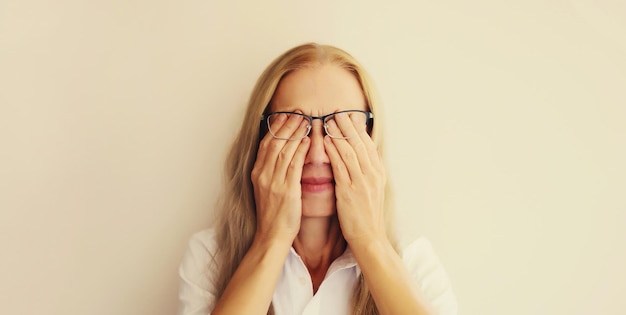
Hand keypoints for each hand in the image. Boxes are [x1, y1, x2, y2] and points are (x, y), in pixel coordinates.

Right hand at [251, 114, 309, 242]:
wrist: (272, 236)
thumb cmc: (274, 215)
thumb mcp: (268, 189)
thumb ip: (274, 172)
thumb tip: (283, 156)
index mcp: (258, 173)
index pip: (266, 143)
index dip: (275, 127)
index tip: (284, 115)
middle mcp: (263, 174)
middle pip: (274, 142)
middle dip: (286, 125)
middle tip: (297, 111)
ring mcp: (273, 181)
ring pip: (284, 150)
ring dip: (295, 133)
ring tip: (305, 119)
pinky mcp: (286, 190)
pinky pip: (293, 165)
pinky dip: (300, 150)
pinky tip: (308, 140)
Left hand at [323, 112, 387, 244]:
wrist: (370, 237)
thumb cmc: (367, 215)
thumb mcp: (372, 189)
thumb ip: (366, 172)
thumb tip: (359, 156)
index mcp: (378, 172)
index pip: (368, 143)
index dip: (357, 128)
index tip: (348, 115)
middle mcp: (372, 174)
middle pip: (359, 142)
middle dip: (347, 125)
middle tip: (337, 111)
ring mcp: (362, 182)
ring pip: (350, 150)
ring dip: (338, 133)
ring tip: (328, 120)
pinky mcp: (349, 191)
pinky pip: (341, 166)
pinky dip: (334, 151)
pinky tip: (326, 141)